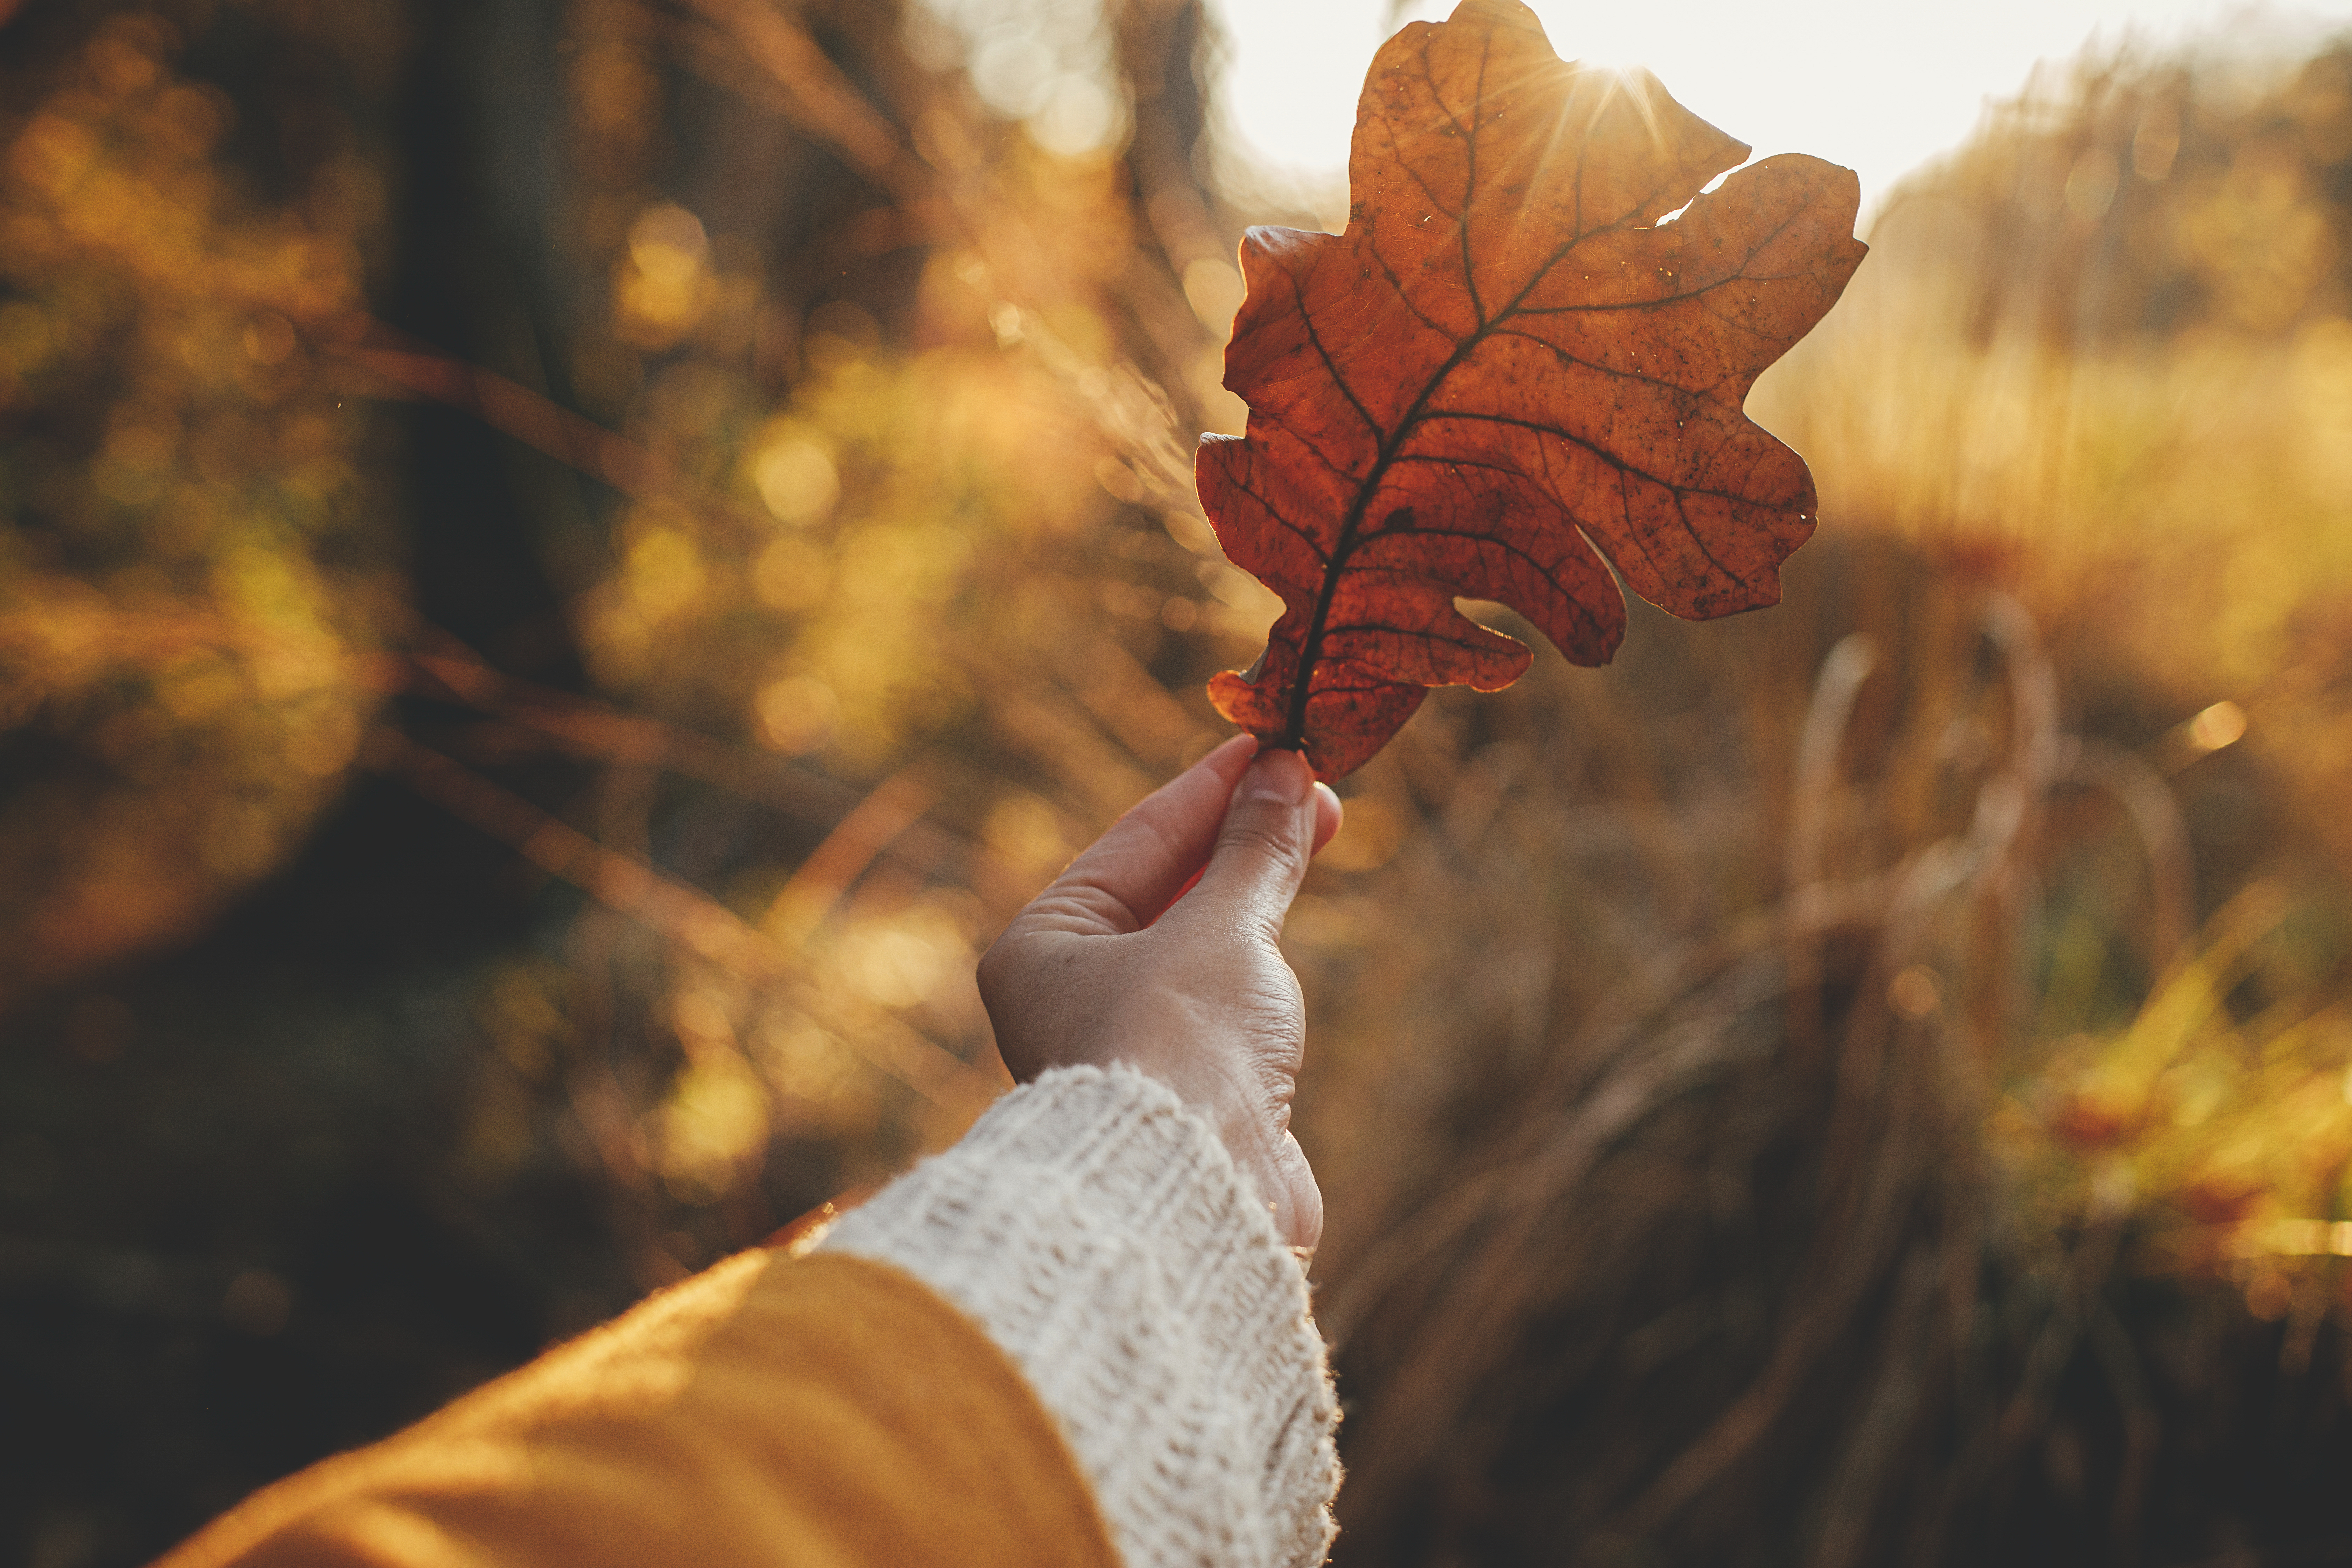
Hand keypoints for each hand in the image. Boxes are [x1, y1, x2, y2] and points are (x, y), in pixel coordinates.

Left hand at [977, 736, 1341, 1249]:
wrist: (1196, 1192)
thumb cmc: (1182, 1049)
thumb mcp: (1226, 927)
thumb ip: (1256, 852)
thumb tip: (1286, 775)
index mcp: (1041, 948)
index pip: (1134, 842)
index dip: (1207, 790)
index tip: (1269, 748)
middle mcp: (1070, 996)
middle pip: (1164, 891)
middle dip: (1238, 838)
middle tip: (1310, 786)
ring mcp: (1127, 1047)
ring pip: (1195, 947)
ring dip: (1250, 896)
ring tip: (1310, 829)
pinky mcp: (1184, 1093)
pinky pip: (1221, 1006)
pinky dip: (1257, 965)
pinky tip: (1289, 938)